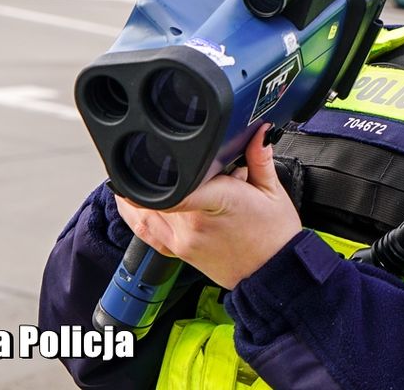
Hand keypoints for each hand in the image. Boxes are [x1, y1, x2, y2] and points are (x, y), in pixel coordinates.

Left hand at [115, 124, 302, 288]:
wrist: (273, 272)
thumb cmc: (274, 237)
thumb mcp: (273, 191)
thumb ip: (259, 157)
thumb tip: (260, 130)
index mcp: (217, 202)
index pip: (179, 187)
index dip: (160, 170)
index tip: (157, 152)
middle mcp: (193, 223)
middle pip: (157, 190)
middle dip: (163, 169)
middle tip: (174, 156)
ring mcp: (181, 240)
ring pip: (143, 210)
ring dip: (135, 191)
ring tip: (136, 171)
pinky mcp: (177, 251)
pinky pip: (144, 232)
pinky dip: (132, 214)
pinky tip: (129, 200)